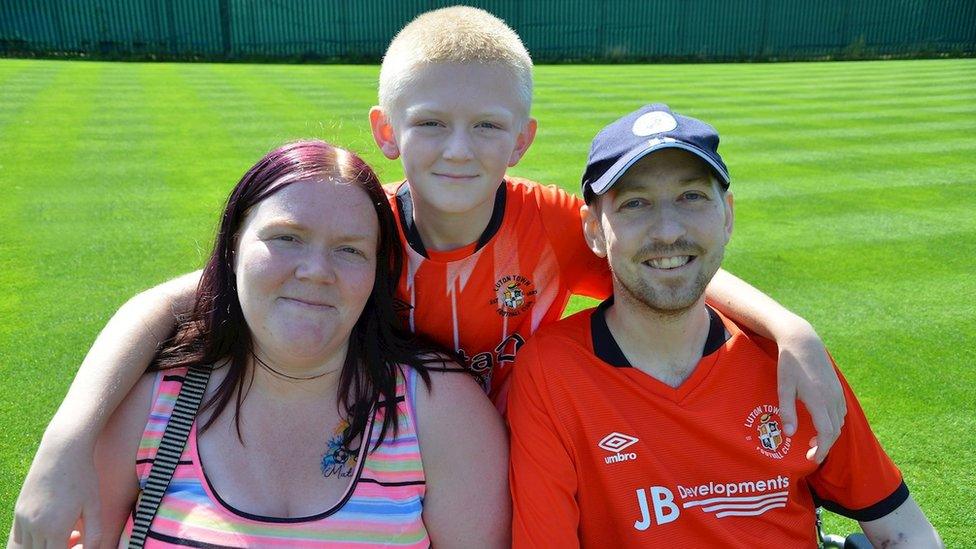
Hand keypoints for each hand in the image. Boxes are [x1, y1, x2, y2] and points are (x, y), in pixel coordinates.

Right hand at [10, 429, 102, 548]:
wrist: (62, 451)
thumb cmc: (83, 477)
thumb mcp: (94, 506)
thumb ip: (95, 535)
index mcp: (55, 529)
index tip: (81, 542)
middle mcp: (35, 527)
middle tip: (78, 535)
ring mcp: (24, 519)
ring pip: (30, 547)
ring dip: (47, 545)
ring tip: (70, 529)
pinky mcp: (18, 510)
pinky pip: (21, 536)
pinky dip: (35, 538)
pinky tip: (53, 524)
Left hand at [774, 322, 845, 462]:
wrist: (803, 341)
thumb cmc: (789, 365)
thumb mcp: (783, 388)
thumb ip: (787, 412)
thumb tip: (790, 434)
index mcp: (818, 399)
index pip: (826, 432)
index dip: (822, 449)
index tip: (813, 458)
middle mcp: (832, 398)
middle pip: (835, 431)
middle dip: (825, 446)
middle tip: (812, 453)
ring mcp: (837, 392)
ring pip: (840, 422)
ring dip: (830, 435)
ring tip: (814, 441)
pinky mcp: (838, 388)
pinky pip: (841, 412)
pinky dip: (834, 423)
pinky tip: (823, 424)